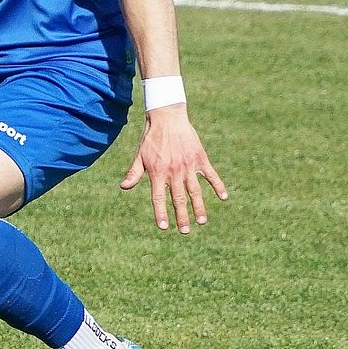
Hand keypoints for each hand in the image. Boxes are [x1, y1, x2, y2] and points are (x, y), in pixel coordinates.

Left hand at [120, 106, 227, 233]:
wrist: (167, 117)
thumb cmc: (151, 139)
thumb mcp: (140, 156)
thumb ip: (134, 173)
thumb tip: (123, 187)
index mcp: (157, 173)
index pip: (159, 198)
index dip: (161, 213)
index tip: (164, 227)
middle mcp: (173, 172)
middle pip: (178, 199)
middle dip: (182, 216)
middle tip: (185, 231)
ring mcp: (188, 166)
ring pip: (195, 191)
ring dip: (199, 207)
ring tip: (202, 222)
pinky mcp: (200, 158)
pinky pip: (211, 175)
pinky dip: (218, 186)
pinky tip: (223, 197)